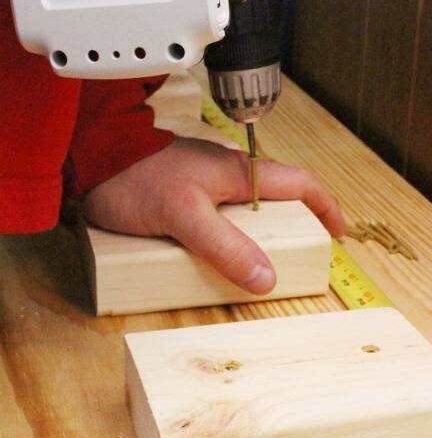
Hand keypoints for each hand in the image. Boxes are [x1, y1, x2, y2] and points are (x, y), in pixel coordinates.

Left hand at [82, 137, 344, 294]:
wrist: (90, 160)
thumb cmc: (134, 176)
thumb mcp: (185, 215)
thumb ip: (225, 247)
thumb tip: (266, 277)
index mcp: (238, 173)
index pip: (299, 184)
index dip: (325, 207)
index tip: (336, 233)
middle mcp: (227, 176)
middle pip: (276, 201)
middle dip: (293, 227)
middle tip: (296, 257)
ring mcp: (205, 185)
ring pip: (246, 211)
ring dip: (258, 236)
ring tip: (258, 264)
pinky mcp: (184, 197)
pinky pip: (219, 219)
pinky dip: (229, 238)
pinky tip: (217, 257)